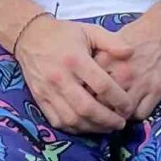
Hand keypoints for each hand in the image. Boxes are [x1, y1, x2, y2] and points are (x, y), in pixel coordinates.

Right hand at [14, 15, 131, 133]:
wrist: (29, 36)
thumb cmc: (63, 34)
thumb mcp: (89, 31)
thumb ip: (111, 41)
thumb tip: (131, 52)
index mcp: (76, 59)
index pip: (101, 85)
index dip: (118, 99)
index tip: (128, 107)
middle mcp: (61, 77)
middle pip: (87, 108)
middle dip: (107, 120)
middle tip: (121, 123)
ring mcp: (48, 90)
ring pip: (72, 118)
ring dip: (92, 128)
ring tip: (106, 128)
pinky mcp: (39, 99)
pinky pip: (57, 121)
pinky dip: (74, 128)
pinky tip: (87, 127)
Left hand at [89, 3, 160, 121]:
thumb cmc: (135, 36)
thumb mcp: (108, 42)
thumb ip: (95, 61)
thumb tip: (80, 82)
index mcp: (106, 60)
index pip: (87, 88)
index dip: (84, 97)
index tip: (85, 100)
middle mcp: (122, 73)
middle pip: (103, 103)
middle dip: (99, 110)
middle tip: (99, 111)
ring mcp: (140, 83)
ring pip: (122, 112)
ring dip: (117, 116)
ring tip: (115, 114)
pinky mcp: (156, 90)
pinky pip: (141, 114)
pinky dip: (135, 116)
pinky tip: (132, 110)